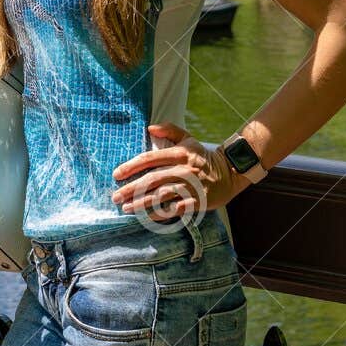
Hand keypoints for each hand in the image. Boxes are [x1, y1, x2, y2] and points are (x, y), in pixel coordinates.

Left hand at [111, 122, 242, 216]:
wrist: (229, 172)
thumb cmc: (202, 156)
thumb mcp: (188, 138)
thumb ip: (169, 130)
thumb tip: (149, 128)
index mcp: (179, 153)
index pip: (150, 158)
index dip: (131, 166)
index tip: (116, 174)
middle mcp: (184, 169)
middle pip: (153, 180)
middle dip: (132, 189)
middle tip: (116, 197)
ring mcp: (192, 186)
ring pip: (162, 196)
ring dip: (142, 203)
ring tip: (127, 208)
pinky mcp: (198, 201)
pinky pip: (176, 209)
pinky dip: (162, 213)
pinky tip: (148, 217)